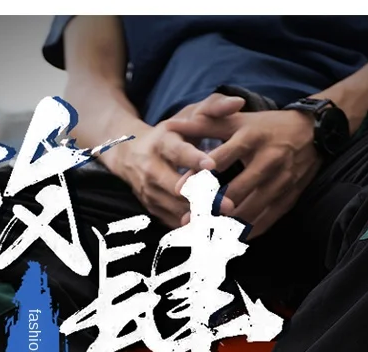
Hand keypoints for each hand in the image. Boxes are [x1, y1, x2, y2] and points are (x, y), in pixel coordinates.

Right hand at [103, 93, 243, 227]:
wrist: (128, 154)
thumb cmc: (170, 133)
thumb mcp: (186, 116)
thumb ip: (213, 108)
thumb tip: (238, 102)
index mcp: (161, 143)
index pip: (178, 152)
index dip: (194, 159)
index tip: (213, 165)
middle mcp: (151, 170)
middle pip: (177, 188)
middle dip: (203, 198)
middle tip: (229, 206)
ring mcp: (150, 193)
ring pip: (177, 210)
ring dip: (203, 218)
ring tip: (230, 224)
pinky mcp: (153, 210)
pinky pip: (175, 224)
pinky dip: (196, 229)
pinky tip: (219, 232)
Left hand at [168, 109, 322, 237]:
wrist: (315, 132)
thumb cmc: (269, 126)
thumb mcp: (240, 120)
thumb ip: (206, 124)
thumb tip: (174, 126)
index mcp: (251, 137)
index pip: (220, 159)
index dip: (199, 176)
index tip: (178, 191)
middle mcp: (267, 160)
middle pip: (233, 193)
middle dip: (208, 210)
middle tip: (185, 223)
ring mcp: (280, 182)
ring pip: (248, 212)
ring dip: (224, 227)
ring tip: (201, 237)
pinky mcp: (289, 198)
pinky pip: (265, 222)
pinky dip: (245, 233)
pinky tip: (228, 240)